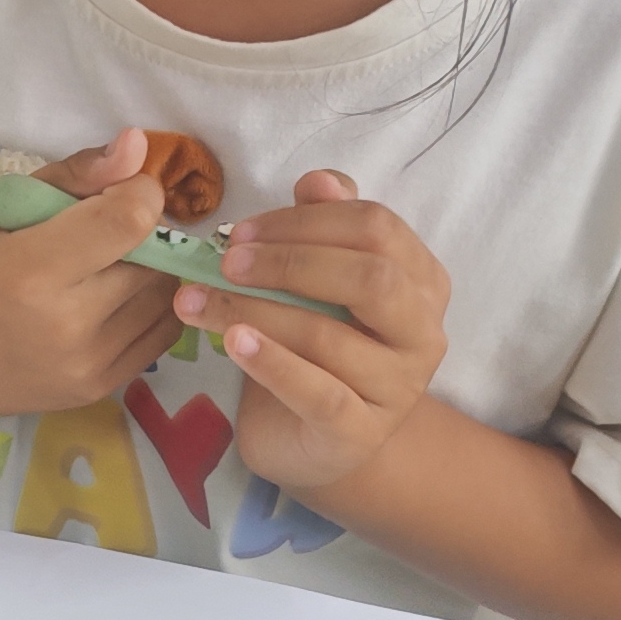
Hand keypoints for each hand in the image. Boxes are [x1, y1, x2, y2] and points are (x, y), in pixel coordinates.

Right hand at [0, 128, 178, 421]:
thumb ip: (72, 176)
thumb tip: (137, 145)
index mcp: (30, 270)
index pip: (128, 221)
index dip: (140, 193)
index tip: (122, 187)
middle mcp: (66, 324)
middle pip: (153, 260)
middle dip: (144, 232)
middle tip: (109, 225)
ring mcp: (86, 365)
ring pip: (163, 299)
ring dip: (150, 270)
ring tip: (107, 262)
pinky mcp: (97, 390)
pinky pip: (159, 337)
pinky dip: (149, 308)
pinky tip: (112, 295)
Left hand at [175, 170, 449, 497]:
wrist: (321, 437)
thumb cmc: (319, 346)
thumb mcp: (321, 281)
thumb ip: (325, 225)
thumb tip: (318, 181)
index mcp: (421, 280)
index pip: (377, 228)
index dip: (304, 222)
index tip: (240, 232)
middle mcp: (422, 331)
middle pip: (371, 276)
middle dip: (290, 262)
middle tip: (226, 263)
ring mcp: (397, 387)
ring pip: (329, 336)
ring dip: (254, 311)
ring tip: (197, 301)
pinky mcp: (360, 432)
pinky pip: (318, 393)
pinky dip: (272, 363)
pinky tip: (233, 343)